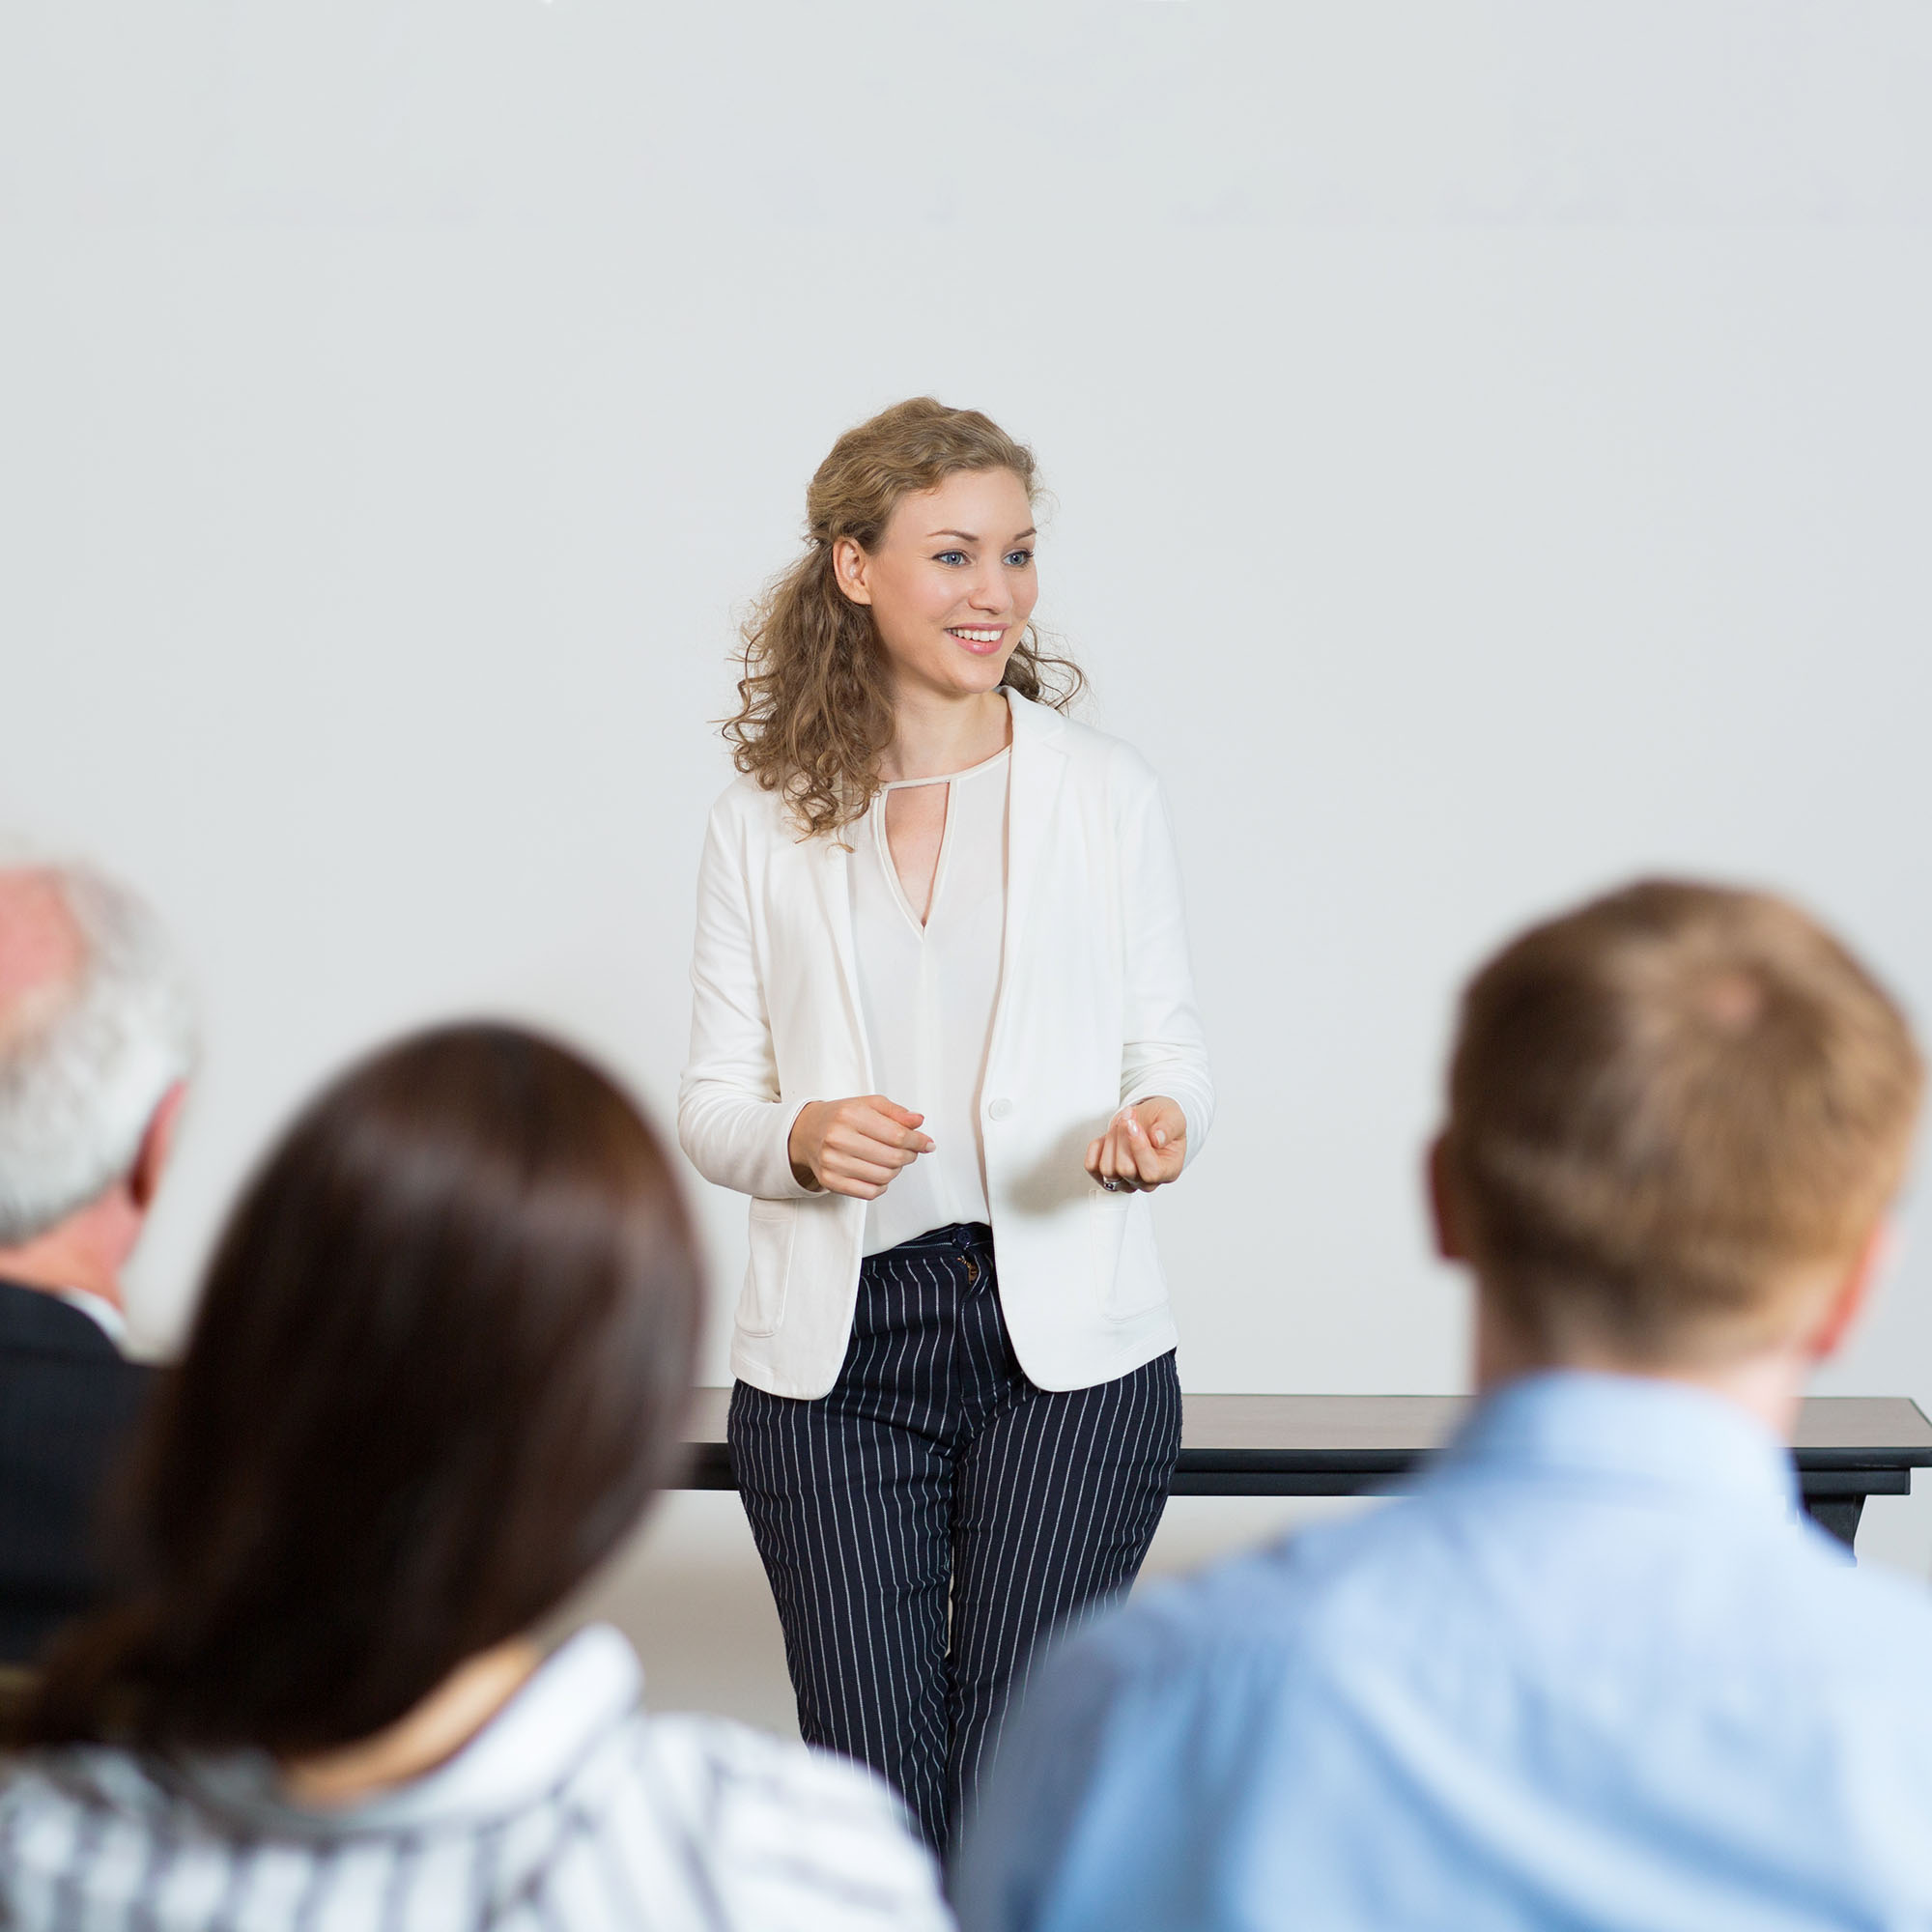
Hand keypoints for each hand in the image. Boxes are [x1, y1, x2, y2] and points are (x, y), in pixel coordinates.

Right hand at [789, 1096, 934, 1199]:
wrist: (807, 1131)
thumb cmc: (841, 1117)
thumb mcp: (869, 1104)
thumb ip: (896, 1112)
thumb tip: (918, 1121)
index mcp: (850, 1115)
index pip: (896, 1134)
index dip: (917, 1141)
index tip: (927, 1144)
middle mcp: (838, 1138)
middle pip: (892, 1157)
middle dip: (909, 1156)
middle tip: (911, 1152)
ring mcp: (832, 1162)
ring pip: (883, 1177)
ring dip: (896, 1170)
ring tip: (892, 1160)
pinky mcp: (829, 1181)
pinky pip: (868, 1192)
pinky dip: (881, 1186)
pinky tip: (879, 1174)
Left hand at [1085, 1097, 1185, 1193]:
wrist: (1147, 1121)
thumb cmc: (1162, 1123)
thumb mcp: (1173, 1117)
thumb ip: (1169, 1127)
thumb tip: (1158, 1138)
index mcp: (1168, 1171)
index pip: (1151, 1172)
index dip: (1139, 1148)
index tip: (1134, 1125)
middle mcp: (1146, 1181)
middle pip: (1125, 1169)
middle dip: (1123, 1137)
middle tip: (1128, 1118)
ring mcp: (1124, 1181)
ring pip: (1107, 1169)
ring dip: (1111, 1140)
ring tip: (1121, 1124)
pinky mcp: (1105, 1175)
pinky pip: (1092, 1167)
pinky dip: (1096, 1148)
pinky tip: (1108, 1137)